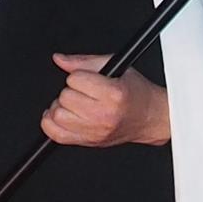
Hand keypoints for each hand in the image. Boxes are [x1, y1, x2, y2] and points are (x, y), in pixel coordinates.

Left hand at [43, 55, 168, 146]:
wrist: (150, 117)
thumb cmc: (136, 93)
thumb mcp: (115, 67)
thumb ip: (84, 62)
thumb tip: (60, 59)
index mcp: (113, 94)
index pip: (75, 79)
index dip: (78, 76)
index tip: (87, 80)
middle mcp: (104, 115)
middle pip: (64, 98)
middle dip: (69, 92)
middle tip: (82, 93)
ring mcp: (95, 131)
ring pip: (57, 116)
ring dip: (61, 108)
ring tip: (75, 105)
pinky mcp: (89, 142)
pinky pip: (57, 135)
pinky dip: (52, 125)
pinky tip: (63, 117)